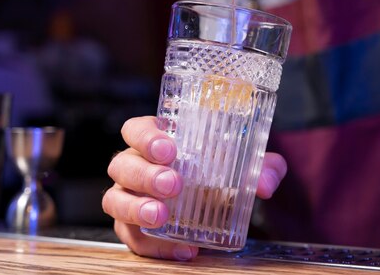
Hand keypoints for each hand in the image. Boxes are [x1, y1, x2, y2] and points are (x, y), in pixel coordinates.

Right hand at [102, 116, 286, 259]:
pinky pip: (131, 237)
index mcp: (156, 142)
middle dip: (145, 174)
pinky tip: (183, 249)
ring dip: (136, 208)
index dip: (146, 136)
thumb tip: (265, 184)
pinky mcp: (132, 228)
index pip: (136, 129)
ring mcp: (128, 197)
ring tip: (161, 216)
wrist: (216, 206)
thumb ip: (263, 167)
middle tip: (173, 184)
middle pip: (123, 164)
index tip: (169, 149)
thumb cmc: (221, 173)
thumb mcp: (247, 165)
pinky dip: (154, 245)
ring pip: (114, 200)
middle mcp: (135, 166)